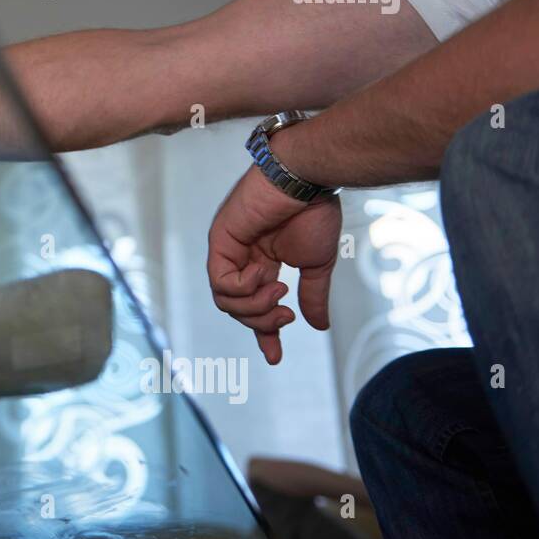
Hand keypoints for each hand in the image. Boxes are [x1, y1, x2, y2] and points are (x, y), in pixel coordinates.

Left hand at [206, 165, 341, 364]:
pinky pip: (222, 283)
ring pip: (226, 301)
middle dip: (262, 322)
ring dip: (255, 306)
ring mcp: (228, 250)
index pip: (255, 307)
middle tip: (286, 315)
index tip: (275, 357)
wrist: (308, 181)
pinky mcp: (219, 242)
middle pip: (237, 309)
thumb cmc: (314, 212)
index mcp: (263, 263)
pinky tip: (265, 272)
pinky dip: (245, 287)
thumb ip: (312, 296)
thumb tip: (319, 326)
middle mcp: (242, 259)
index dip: (264, 333)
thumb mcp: (316, 265)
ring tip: (280, 290)